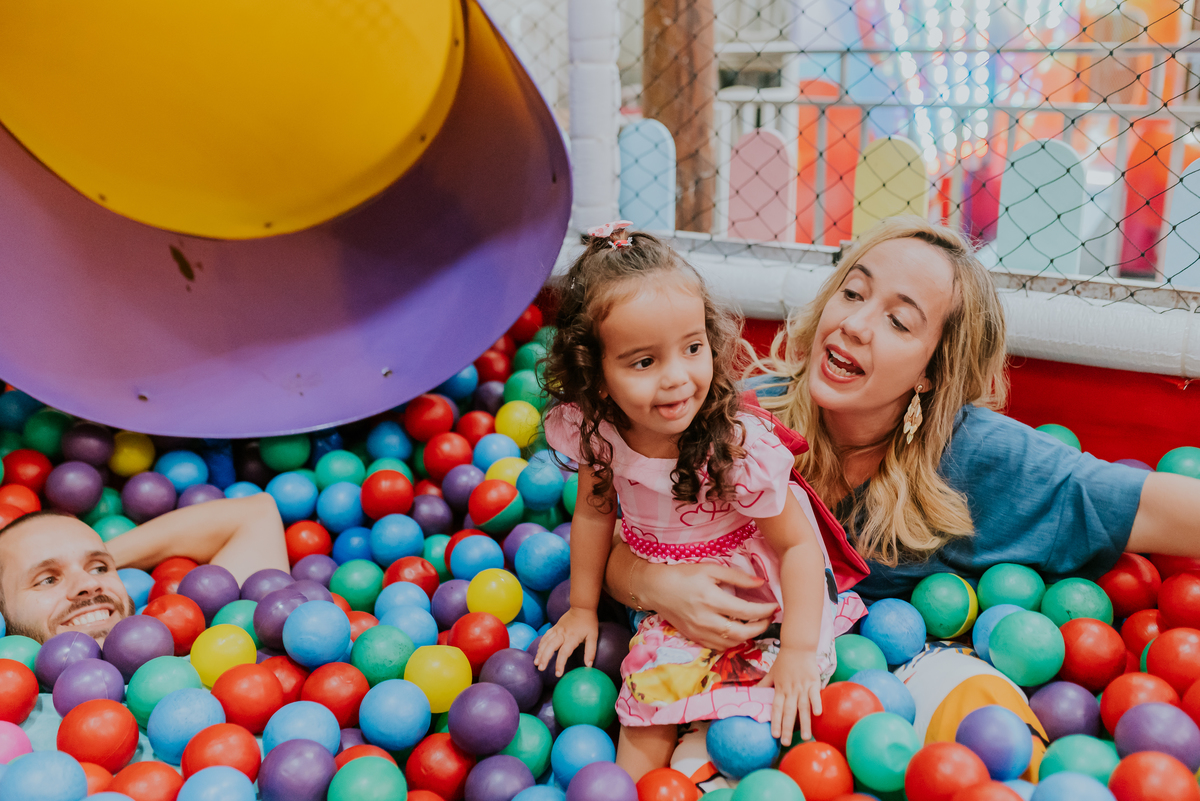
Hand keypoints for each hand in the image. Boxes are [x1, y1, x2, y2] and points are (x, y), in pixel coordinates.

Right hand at [534, 607, 598, 676]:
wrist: (582, 606)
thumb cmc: (589, 623)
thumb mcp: (593, 636)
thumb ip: (591, 651)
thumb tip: (588, 665)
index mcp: (572, 638)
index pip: (564, 653)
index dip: (560, 664)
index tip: (558, 674)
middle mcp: (562, 634)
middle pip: (550, 647)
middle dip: (544, 658)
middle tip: (540, 668)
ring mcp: (557, 630)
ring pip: (545, 642)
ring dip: (540, 652)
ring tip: (536, 663)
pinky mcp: (554, 627)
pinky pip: (545, 636)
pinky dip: (540, 644)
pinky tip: (538, 651)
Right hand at [638, 561, 777, 650]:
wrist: (656, 589)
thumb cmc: (684, 575)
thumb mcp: (711, 569)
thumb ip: (737, 577)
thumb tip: (761, 583)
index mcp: (712, 599)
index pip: (747, 611)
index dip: (765, 611)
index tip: (774, 606)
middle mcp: (707, 620)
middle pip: (743, 633)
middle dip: (761, 627)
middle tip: (768, 618)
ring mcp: (700, 632)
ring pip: (732, 643)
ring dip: (748, 636)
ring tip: (755, 624)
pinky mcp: (695, 638)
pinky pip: (720, 647)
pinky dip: (732, 642)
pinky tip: (736, 631)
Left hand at [757, 646, 822, 745]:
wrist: (797, 646)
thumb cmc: (784, 661)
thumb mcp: (771, 673)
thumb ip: (763, 684)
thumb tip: (751, 692)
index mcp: (780, 689)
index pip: (776, 708)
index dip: (776, 721)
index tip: (775, 735)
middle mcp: (790, 690)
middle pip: (788, 711)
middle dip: (788, 728)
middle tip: (787, 743)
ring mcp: (802, 687)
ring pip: (803, 707)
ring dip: (805, 722)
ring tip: (807, 737)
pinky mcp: (813, 682)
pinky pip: (815, 694)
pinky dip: (816, 703)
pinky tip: (818, 714)